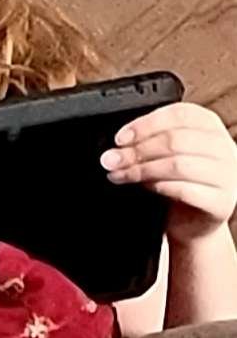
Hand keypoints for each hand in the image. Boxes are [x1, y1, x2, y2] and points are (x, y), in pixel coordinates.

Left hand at [101, 102, 236, 243]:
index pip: (180, 114)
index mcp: (210, 128)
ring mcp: (227, 176)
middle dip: (137, 150)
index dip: (146, 124)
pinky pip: (186, 190)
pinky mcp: (221, 202)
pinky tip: (145, 188)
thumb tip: (115, 151)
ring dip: (142, 170)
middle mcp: (224, 148)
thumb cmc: (177, 183)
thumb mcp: (164, 157)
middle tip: (112, 161)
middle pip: (177, 140)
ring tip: (120, 175)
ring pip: (180, 164)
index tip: (120, 139)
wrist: (193, 223)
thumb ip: (145, 145)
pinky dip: (159, 187)